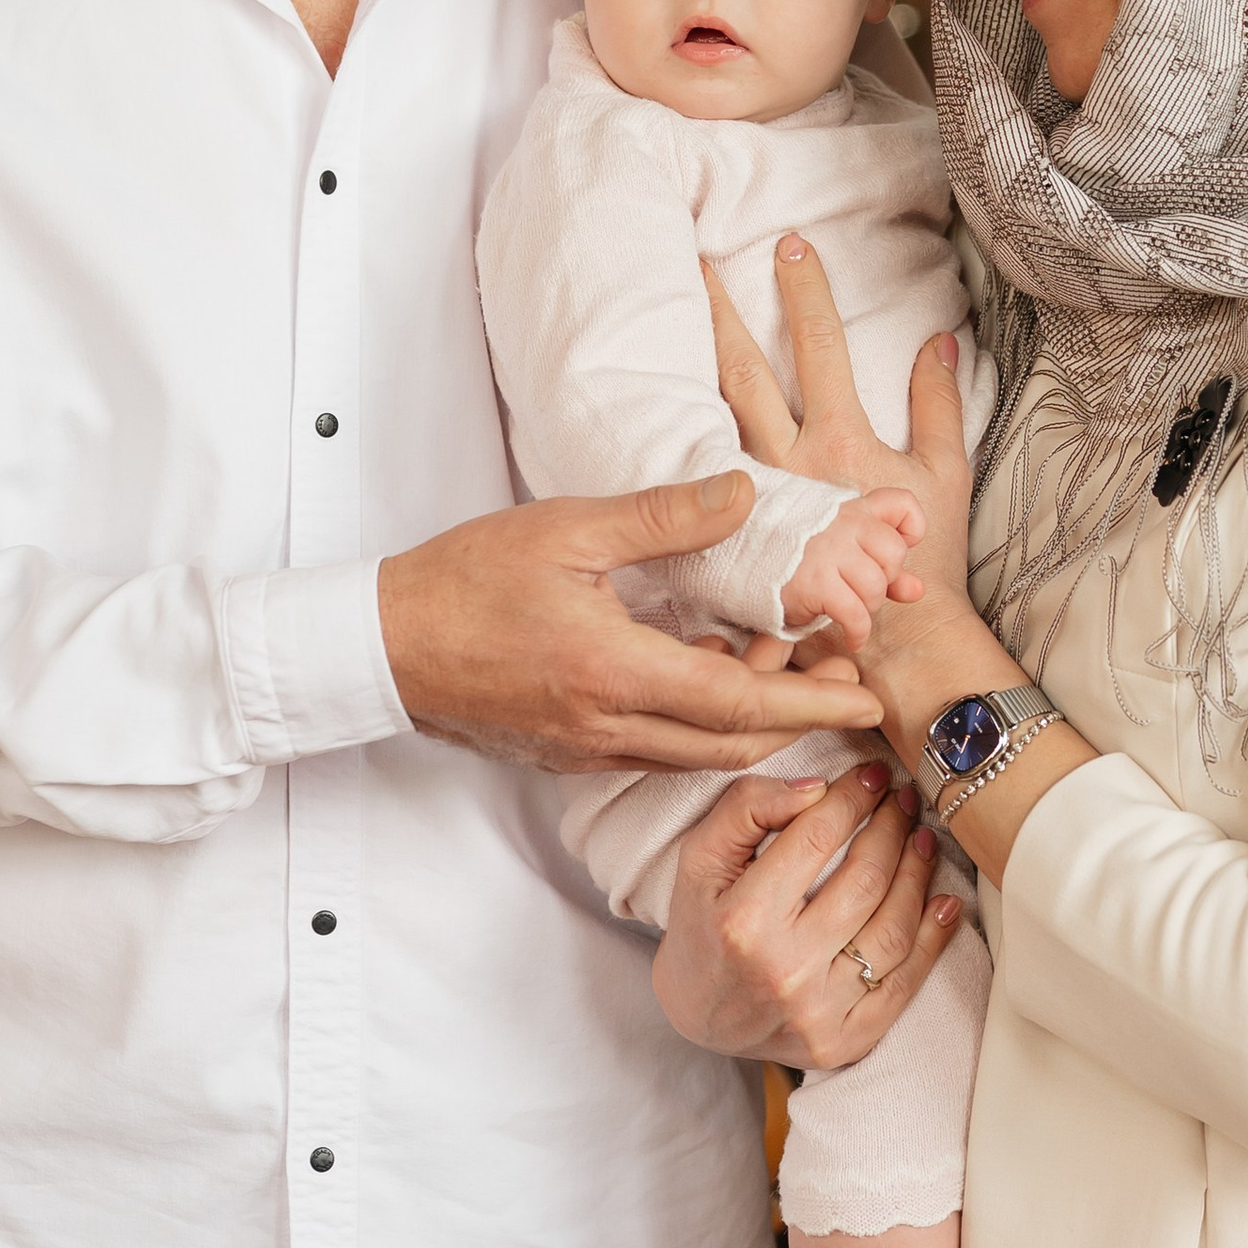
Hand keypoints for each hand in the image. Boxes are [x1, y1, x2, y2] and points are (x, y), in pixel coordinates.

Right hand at [378, 475, 885, 772]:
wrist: (380, 645)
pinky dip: (702, 725)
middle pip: (732, 743)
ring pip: (697, 755)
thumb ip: (663, 516)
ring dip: (755, 724)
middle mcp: (606, 728)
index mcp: (612, 674)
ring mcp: (586, 750)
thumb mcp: (567, 529)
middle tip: (852, 684)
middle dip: (802, 719)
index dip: (812, 700)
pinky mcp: (568, 755)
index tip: (867, 694)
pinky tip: (713, 681)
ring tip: (796, 677)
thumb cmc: (463, 581)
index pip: (738, 702)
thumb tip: (744, 492)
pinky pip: (657, 751)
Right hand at [653, 760, 959, 1069]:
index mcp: (744, 920)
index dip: (853, 798)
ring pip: (893, 929)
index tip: (873, 775)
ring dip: (918, 874)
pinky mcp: (845, 1041)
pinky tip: (944, 901)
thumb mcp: (699, 858)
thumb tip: (815, 788)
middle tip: (902, 800)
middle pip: (865, 881)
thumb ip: (747, 809)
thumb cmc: (701, 926)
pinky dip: (933, 939)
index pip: (816, 840)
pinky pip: (904, 985)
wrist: (697, 1016)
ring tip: (922, 838)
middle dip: (892, 828)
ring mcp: (819, 1012)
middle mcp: (784, 969)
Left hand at [705, 238, 973, 619]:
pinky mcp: (740, 525)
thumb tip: (939, 339)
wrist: (896, 640)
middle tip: (698, 263)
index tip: (792, 244)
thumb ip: (940, 403)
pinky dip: (683, 437)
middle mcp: (790, 461)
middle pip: (745, 372)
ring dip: (695, 363)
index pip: (821, 347)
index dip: (807, 292)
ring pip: (714, 415)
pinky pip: (705, 473)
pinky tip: (654, 409)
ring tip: (668, 316)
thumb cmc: (926, 557)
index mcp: (840, 442)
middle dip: (723, 313)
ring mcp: (759, 494)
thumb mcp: (944, 474)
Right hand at [780, 490, 924, 648]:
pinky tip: (852, 636)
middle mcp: (843, 525)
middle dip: (886, 577)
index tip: (902, 546)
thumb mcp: (837, 549)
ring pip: (876, 585)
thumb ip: (881, 565)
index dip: (911, 527)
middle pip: (895, 551)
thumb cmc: (790, 555)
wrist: (738, 559)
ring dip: (869, 606)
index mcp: (850, 509)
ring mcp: (828, 552)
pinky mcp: (814, 582)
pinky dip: (859, 631)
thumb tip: (917, 589)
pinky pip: (855, 613)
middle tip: (863, 587)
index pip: (901, 503)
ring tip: (851, 609)